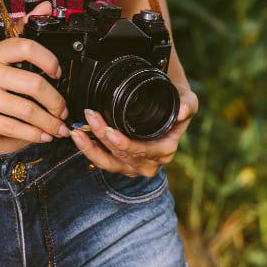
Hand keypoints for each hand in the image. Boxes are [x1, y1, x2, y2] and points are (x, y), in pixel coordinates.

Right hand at [0, 2, 70, 142]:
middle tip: (63, 111)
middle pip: (33, 84)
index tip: (59, 74)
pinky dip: (32, 135)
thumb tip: (47, 6)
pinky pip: (10, 127)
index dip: (49, 60)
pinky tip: (41, 136)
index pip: (26, 46)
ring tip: (57, 129)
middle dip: (56, 102)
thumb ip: (21, 33)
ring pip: (25, 110)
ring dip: (48, 123)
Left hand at [70, 88, 198, 176]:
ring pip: (108, 162)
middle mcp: (149, 163)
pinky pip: (102, 161)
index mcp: (165, 150)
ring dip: (91, 147)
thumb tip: (183, 110)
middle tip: (90, 116)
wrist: (167, 108)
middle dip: (103, 137)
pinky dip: (89, 150)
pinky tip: (78, 137)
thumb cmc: (177, 104)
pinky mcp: (119, 162)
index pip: (143, 152)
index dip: (125, 144)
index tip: (110, 130)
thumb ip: (188, 104)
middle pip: (121, 155)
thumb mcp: (189, 101)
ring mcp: (133, 165)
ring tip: (77, 132)